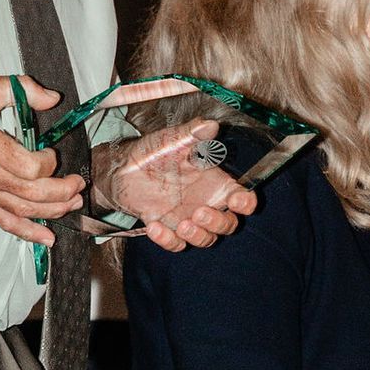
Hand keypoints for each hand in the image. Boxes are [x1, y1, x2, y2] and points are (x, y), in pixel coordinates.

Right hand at [0, 76, 86, 244]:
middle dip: (62, 192)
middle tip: (77, 184)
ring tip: (72, 204)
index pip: (31, 168)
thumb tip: (51, 99)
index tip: (51, 151)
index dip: (50, 163)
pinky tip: (46, 238)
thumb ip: (20, 90)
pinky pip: (5, 222)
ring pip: (24, 211)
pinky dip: (28, 232)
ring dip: (53, 211)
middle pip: (33, 195)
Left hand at [92, 122, 256, 252]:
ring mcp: (188, 219)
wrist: (123, 168)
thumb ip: (192, 133)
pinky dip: (167, 240)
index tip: (237, 201)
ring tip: (181, 224)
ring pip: (206, 239)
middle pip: (228, 225)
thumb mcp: (173, 140)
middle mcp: (207, 203)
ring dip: (197, 236)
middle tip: (199, 212)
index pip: (243, 198)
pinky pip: (176, 244)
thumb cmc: (155, 152)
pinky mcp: (168, 229)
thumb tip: (210, 124)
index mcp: (215, 183)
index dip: (246, 202)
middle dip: (218, 222)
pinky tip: (154, 226)